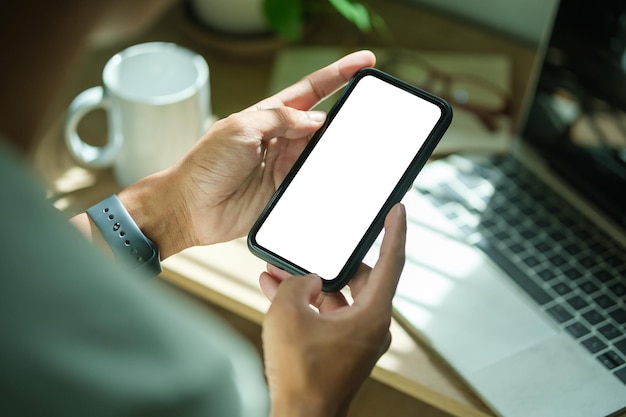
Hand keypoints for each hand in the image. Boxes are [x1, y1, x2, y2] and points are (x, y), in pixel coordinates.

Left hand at [114, 50, 375, 258]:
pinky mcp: (286, 191)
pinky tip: (340, 173)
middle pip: (322, 123)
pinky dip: (328, 177)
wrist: (190, 207)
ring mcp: (284, 165)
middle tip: (371, 111)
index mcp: (268, 115)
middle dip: (345, 117)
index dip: (338, 76)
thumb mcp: (240, 128)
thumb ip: (280, 119)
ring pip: (322, 152)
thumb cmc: (205, 164)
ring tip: (358, 145)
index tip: (364, 62)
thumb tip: (315, 120)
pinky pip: (313, 181)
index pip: (311, 91)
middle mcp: (281, 138)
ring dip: (338, 149)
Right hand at [259, 203, 405, 416]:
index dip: (395, 231)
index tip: (399, 210)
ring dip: (309, 283)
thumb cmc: (300, 374)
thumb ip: (297, 283)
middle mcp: (370, 325)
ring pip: (336, 296)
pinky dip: (306, 302)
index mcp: (372, 315)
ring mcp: (356, 338)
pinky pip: (326, 314)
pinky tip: (275, 290)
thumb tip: (306, 280)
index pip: (391, 262)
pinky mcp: (340, 347)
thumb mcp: (288, 313)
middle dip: (330, 260)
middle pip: (359, 278)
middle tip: (317, 241)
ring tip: (279, 269)